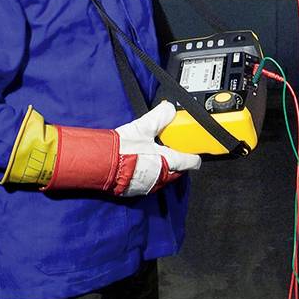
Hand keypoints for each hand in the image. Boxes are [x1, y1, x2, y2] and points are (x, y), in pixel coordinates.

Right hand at [43, 100, 200, 196]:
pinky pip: (148, 183)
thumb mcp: (143, 127)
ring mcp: (148, 186)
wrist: (102, 163)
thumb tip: (169, 108)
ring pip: (162, 178)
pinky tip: (139, 164)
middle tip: (170, 150)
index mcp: (167, 163)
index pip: (188, 162)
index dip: (193, 157)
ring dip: (161, 168)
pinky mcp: (135, 191)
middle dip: (175, 162)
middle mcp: (160, 178)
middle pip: (176, 171)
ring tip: (153, 156)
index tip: (196, 155)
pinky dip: (148, 174)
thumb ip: (159, 116)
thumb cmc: (123, 149)